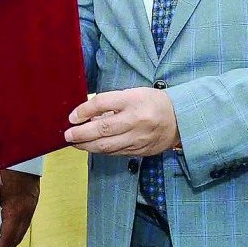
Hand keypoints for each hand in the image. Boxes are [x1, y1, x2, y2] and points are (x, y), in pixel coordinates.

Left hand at [0, 169, 38, 246]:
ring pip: (23, 228)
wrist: (23, 151)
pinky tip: (12, 228)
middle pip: (18, 235)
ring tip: (3, 246)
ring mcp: (32, 204)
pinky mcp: (33, 197)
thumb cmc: (5, 168)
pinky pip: (26, 219)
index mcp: (16, 210)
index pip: (8, 237)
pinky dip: (18, 229)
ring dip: (14, 239)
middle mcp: (27, 210)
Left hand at [64, 88, 179, 155]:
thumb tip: (87, 115)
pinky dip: (101, 151)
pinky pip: (116, 153)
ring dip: (87, 146)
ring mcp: (138, 138)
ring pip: (107, 146)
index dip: (83, 110)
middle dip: (80, 134)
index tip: (71, 117)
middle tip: (67, 135)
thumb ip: (111, 103)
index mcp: (133, 100)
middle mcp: (136, 120)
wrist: (181, 119)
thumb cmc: (153, 103)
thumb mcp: (133, 94)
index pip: (102, 104)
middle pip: (102, 128)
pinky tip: (92, 148)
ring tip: (74, 144)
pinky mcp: (140, 151)